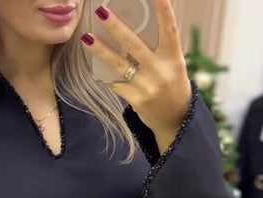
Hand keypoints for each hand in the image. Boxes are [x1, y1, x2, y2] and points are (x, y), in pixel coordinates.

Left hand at [81, 0, 191, 136]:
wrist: (176, 121)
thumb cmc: (173, 85)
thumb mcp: (173, 64)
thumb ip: (159, 47)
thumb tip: (134, 24)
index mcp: (173, 57)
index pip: (169, 28)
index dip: (162, 8)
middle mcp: (161, 70)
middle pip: (135, 45)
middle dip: (117, 27)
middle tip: (101, 11)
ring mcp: (148, 86)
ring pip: (120, 65)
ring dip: (101, 50)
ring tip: (86, 37)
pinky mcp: (137, 100)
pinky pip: (116, 84)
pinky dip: (105, 75)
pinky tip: (93, 66)